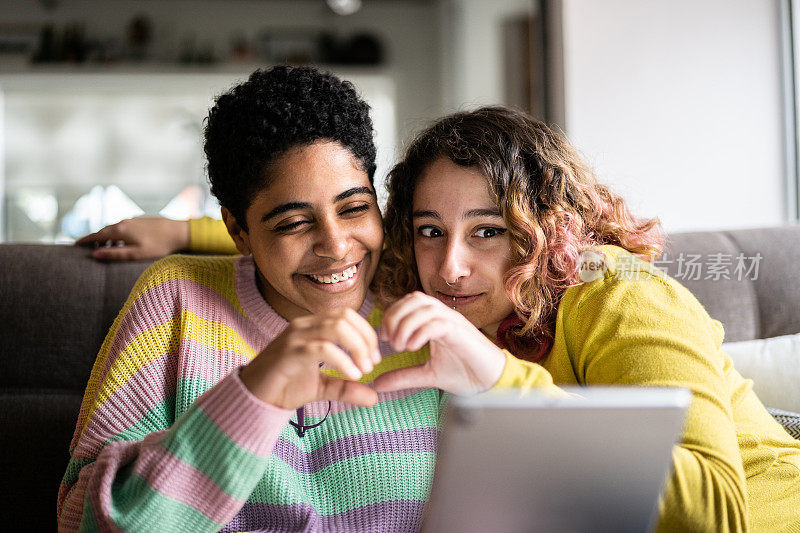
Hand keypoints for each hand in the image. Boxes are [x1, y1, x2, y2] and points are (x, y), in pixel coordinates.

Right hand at [75, 217, 189, 260]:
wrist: (179, 231)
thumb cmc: (158, 245)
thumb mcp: (135, 254)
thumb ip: (114, 254)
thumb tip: (94, 254)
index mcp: (120, 230)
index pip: (97, 235)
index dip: (85, 240)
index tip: (74, 245)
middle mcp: (124, 222)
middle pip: (104, 231)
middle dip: (94, 239)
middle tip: (86, 248)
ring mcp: (132, 220)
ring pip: (114, 229)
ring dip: (107, 238)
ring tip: (104, 249)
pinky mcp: (140, 221)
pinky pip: (123, 228)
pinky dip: (117, 235)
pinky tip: (122, 243)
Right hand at [239, 308, 381, 408]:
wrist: (253, 399)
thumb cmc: (284, 387)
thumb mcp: (322, 387)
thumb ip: (346, 388)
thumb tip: (374, 397)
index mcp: (312, 327)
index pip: (347, 315)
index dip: (367, 333)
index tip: (375, 359)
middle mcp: (303, 326)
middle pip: (345, 318)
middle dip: (365, 340)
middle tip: (372, 365)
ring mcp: (295, 337)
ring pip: (336, 328)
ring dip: (357, 347)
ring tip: (363, 370)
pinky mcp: (288, 353)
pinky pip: (322, 348)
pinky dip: (343, 360)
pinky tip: (353, 376)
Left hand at [374, 292, 506, 394]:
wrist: (492, 382)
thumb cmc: (465, 373)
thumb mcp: (427, 375)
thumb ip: (403, 376)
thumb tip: (377, 383)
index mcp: (436, 320)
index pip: (409, 302)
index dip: (392, 315)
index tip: (385, 338)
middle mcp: (445, 315)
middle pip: (414, 299)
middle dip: (395, 316)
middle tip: (390, 340)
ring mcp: (454, 322)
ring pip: (424, 308)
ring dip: (406, 324)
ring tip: (400, 346)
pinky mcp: (460, 333)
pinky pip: (437, 323)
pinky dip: (420, 333)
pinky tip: (413, 347)